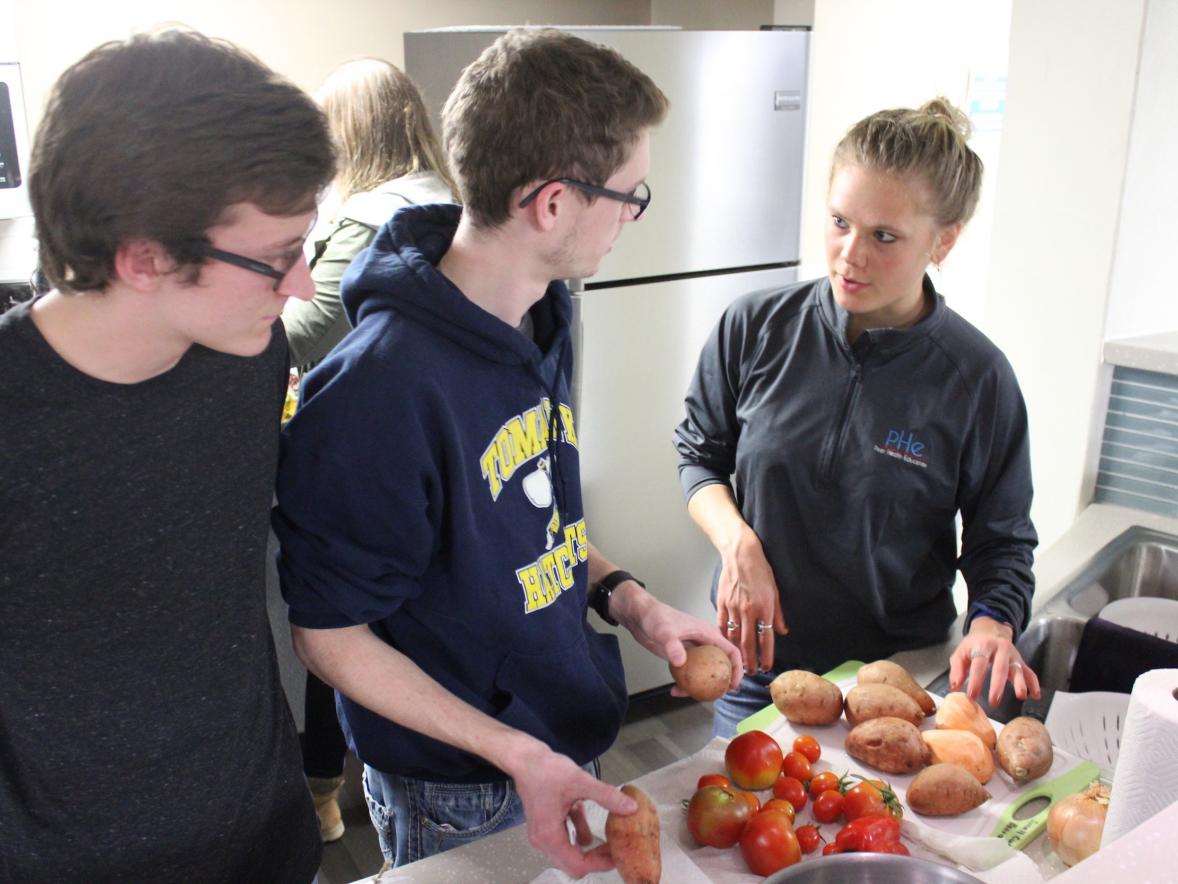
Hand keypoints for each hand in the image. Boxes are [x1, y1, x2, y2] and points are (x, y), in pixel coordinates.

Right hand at [506, 742, 637, 877]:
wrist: (525, 758)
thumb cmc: (546, 770)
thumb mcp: (580, 781)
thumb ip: (606, 796)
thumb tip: (631, 808)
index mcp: (549, 836)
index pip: (577, 865)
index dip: (600, 864)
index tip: (618, 854)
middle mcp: (543, 840)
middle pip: (574, 863)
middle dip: (597, 859)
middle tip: (617, 847)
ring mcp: (544, 833)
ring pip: (571, 851)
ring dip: (590, 849)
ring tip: (610, 838)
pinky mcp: (546, 823)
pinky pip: (566, 836)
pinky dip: (579, 832)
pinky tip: (591, 820)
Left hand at [611, 583, 742, 692]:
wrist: (639, 616)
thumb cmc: (654, 616)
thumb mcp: (664, 631)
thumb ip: (673, 645)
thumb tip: (681, 662)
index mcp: (706, 634)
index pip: (731, 651)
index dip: (737, 668)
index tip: (734, 684)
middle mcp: (702, 643)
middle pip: (721, 664)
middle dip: (722, 681)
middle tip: (716, 695)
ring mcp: (692, 650)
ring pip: (705, 672)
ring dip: (702, 686)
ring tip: (692, 696)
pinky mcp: (681, 656)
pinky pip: (689, 673)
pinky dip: (684, 683)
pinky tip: (674, 690)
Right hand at [715, 529, 786, 673]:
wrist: (740, 554)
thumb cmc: (760, 570)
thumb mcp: (775, 591)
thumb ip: (778, 614)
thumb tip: (782, 631)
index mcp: (764, 608)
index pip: (766, 639)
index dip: (767, 656)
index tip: (767, 666)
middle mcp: (748, 610)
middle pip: (748, 642)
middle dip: (750, 660)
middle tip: (751, 672)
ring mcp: (733, 607)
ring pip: (734, 636)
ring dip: (737, 652)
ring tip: (739, 662)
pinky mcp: (722, 602)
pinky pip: (722, 624)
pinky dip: (725, 636)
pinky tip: (727, 644)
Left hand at [949, 616, 1040, 706]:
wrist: (990, 629)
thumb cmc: (973, 645)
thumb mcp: (960, 653)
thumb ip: (957, 670)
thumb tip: (955, 687)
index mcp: (983, 646)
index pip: (979, 664)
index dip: (975, 680)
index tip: (972, 696)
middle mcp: (1000, 649)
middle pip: (1000, 667)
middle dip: (997, 685)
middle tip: (994, 701)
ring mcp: (1012, 655)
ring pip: (1017, 669)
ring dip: (1020, 683)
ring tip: (1021, 696)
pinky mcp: (1021, 661)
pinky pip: (1029, 672)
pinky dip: (1033, 683)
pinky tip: (1035, 695)